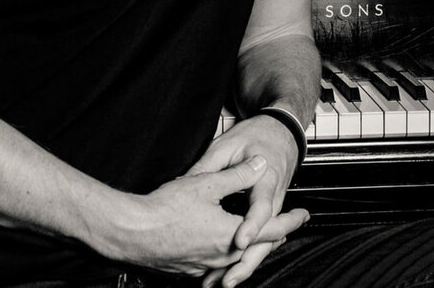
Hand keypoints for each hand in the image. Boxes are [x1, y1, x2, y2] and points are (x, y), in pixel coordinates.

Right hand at [96, 155, 302, 276]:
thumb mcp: (206, 184)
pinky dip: (224, 253)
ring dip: (247, 246)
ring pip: (235, 257)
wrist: (130, 233)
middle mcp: (221, 256)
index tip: (303, 215)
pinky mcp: (188, 270)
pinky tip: (219, 244)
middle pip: (256, 247)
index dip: (290, 221)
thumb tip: (260, 164)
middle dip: (271, 235)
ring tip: (254, 235)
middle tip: (284, 225)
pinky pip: (215, 264)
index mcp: (231, 234)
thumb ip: (237, 175)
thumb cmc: (164, 209)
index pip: (271, 229)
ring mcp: (204, 266)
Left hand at [185, 115, 308, 285]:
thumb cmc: (259, 134)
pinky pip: (257, 240)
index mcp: (267, 179)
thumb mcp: (229, 145)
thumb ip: (213, 166)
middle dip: (246, 263)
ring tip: (221, 283)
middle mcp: (272, 198)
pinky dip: (242, 256)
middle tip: (227, 280)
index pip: (261, 208)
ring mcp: (270, 208)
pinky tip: (224, 271)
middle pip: (265, 238)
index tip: (239, 241)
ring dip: (242, 265)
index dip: (250, 226)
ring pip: (261, 244)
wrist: (282, 131)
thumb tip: (192, 179)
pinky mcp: (265, 213)